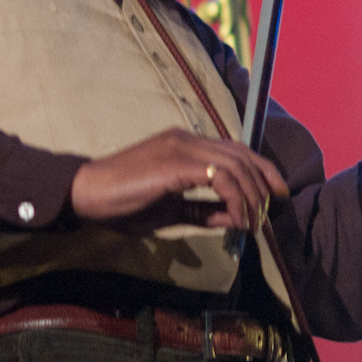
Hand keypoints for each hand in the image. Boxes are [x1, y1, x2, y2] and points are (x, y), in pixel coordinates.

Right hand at [69, 127, 288, 231]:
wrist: (86, 195)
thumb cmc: (123, 203)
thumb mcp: (172, 209)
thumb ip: (204, 209)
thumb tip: (235, 218)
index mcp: (186, 143)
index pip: (236, 149)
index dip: (262, 169)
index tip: (275, 195)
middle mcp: (187, 138)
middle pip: (242, 154)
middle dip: (264, 183)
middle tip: (267, 215)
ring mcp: (181, 147)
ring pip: (236, 165)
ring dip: (251, 197)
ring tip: (252, 223)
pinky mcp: (176, 164)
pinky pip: (220, 178)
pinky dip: (235, 200)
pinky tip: (236, 221)